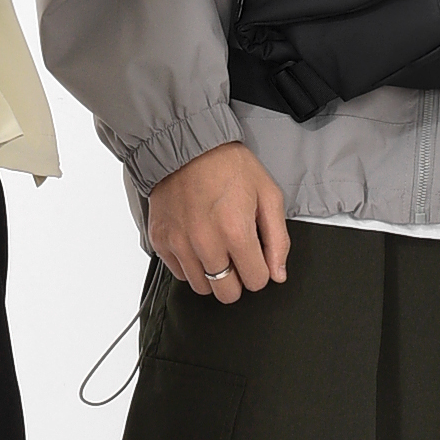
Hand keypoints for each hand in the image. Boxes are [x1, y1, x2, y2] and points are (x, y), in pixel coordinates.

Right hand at [146, 142, 289, 302]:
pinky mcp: (161, 241)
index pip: (256, 281)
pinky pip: (178, 273)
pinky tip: (197, 245)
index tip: (256, 258)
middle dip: (237, 281)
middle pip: (227, 293)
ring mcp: (180, 244)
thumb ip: (277, 239)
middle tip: (237, 259)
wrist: (187, 146)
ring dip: (213, 275)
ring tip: (216, 250)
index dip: (260, 271)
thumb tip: (278, 273)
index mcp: (236, 232)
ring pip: (201, 288)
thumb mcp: (268, 195)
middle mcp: (206, 243)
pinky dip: (190, 265)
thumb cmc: (228, 166)